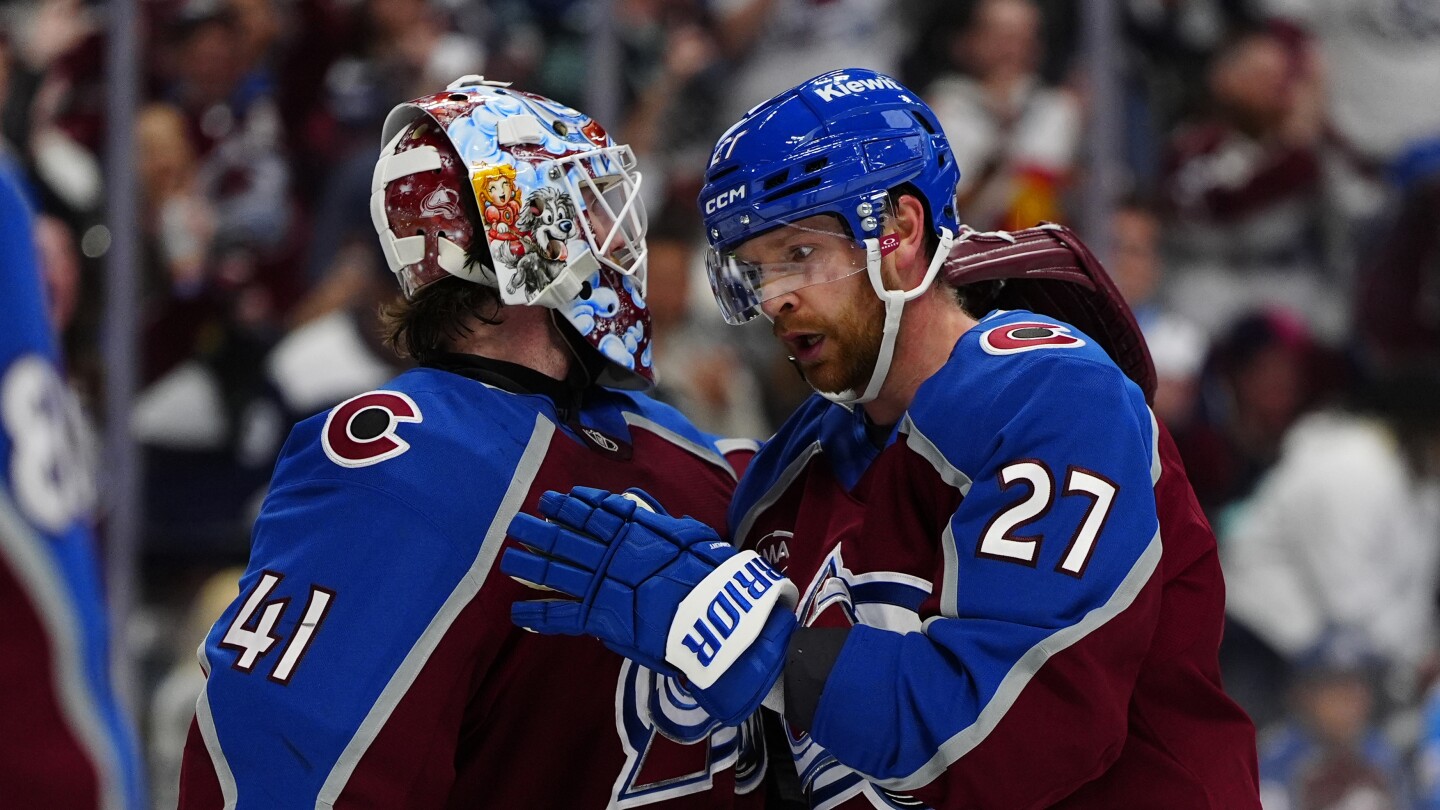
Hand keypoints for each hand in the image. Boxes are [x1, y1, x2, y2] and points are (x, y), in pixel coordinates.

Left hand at [503, 487, 796, 723]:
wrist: (712, 614)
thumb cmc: (708, 575)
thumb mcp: (688, 537)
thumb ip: (658, 522)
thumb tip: (637, 504)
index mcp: (632, 532)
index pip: (593, 513)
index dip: (569, 506)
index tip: (551, 500)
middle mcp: (610, 554)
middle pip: (564, 538)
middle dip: (539, 531)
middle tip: (516, 524)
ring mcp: (601, 584)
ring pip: (554, 571)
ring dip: (530, 565)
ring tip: (510, 560)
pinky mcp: (598, 616)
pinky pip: (559, 616)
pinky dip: (536, 616)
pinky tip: (518, 614)